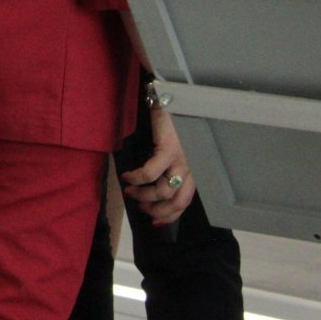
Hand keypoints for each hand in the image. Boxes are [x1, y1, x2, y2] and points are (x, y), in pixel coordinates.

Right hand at [121, 105, 197, 225]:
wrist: (176, 98)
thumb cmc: (175, 122)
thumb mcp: (176, 148)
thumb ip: (171, 166)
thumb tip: (154, 185)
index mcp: (193, 170)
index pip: (185, 202)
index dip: (170, 215)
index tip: (154, 222)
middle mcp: (192, 168)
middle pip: (178, 202)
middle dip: (157, 211)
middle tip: (140, 208)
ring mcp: (182, 160)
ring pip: (163, 191)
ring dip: (143, 196)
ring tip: (129, 190)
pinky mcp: (169, 149)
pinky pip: (150, 172)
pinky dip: (136, 178)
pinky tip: (127, 176)